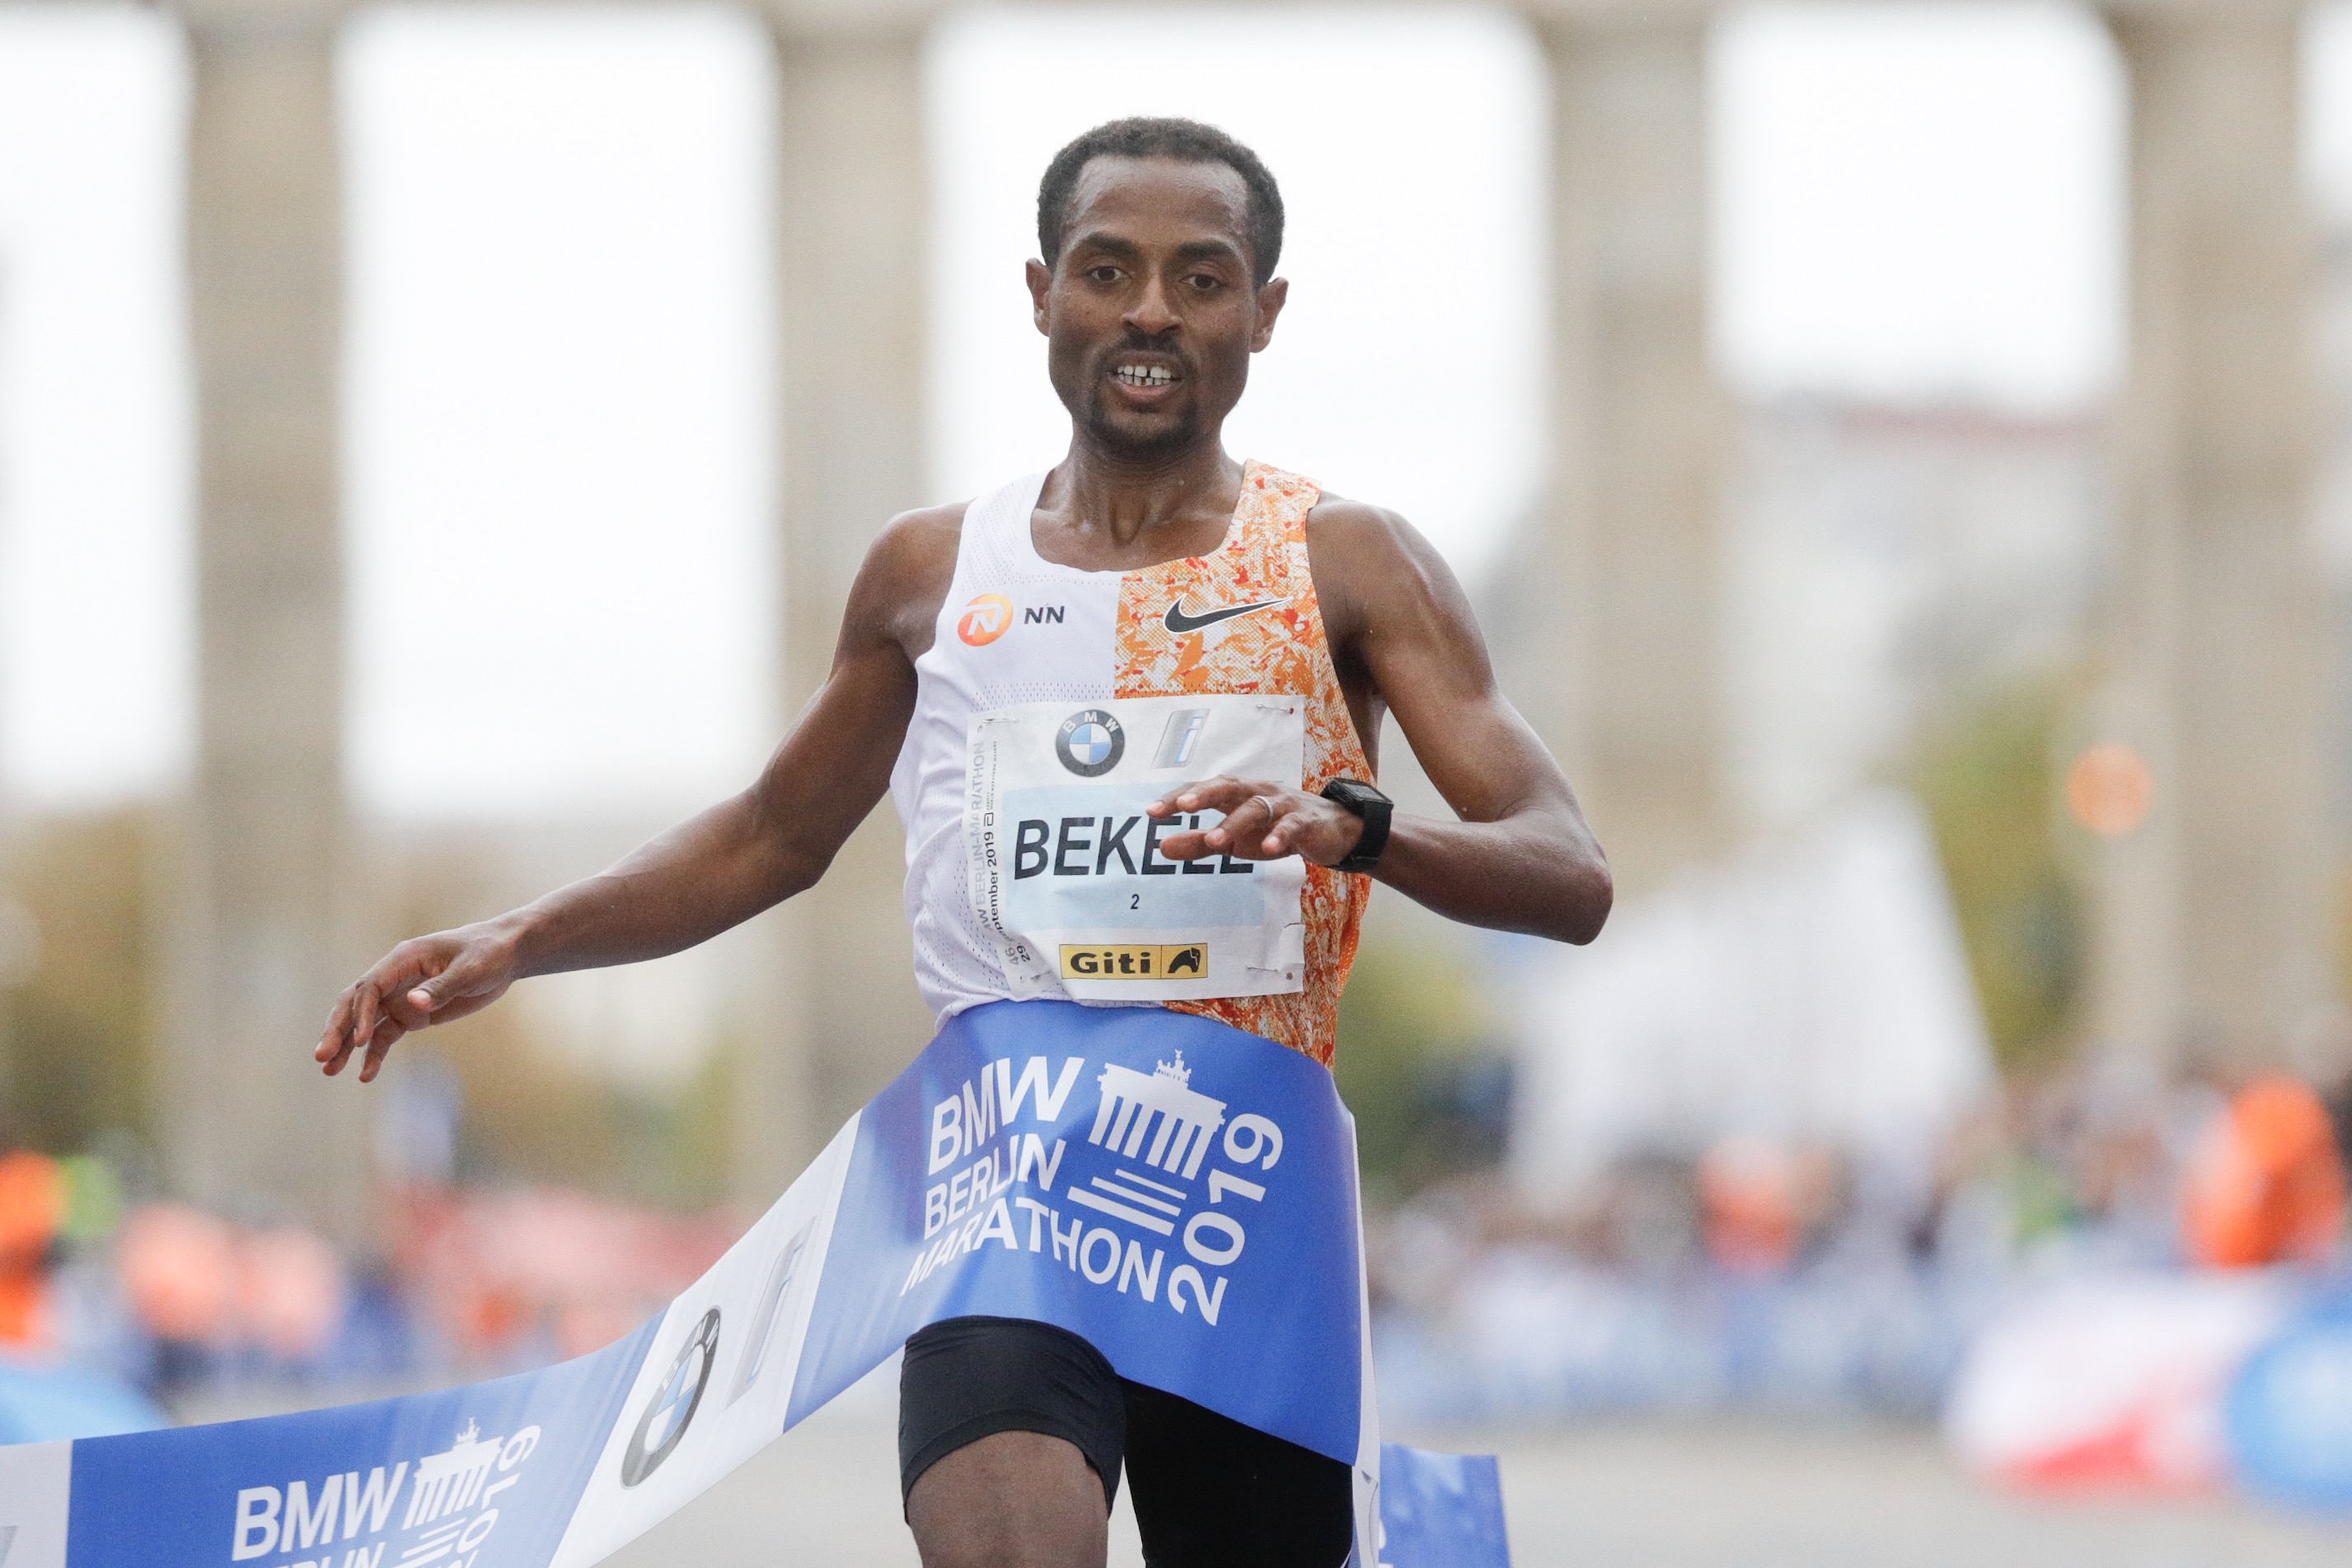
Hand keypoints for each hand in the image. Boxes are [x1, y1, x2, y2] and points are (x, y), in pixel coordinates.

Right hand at [315, 923, 521, 1082]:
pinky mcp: (412, 1014)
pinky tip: (365, 1076)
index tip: (362, 1042)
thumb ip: (442, 987)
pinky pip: (386, 1036)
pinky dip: (374, 1055)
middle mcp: (395, 977)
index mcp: (404, 959)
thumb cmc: (489, 954)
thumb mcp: (471, 969)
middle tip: (322, 1057)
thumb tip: (414, 1003)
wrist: (506, 955)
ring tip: (329, 1071)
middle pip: (355, 1004)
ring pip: (365, 1023)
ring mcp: (401, 996)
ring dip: (347, 1046)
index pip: (371, 987)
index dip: (362, 1014)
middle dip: (337, 1030)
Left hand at [1143, 777, 1365, 867]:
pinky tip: (1268, 849)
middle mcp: (1256, 792)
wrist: (1330, 831)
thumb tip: (1161, 847)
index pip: (1202, 790)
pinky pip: (1290, 826)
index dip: (1177, 798)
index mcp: (1236, 795)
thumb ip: (1199, 843)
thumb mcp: (1234, 841)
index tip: (1152, 812)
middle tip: (1181, 807)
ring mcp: (1282, 804)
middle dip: (1203, 795)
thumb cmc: (1274, 831)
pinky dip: (1279, 836)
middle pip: (1227, 787)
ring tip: (1216, 841)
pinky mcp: (1305, 821)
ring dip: (1235, 822)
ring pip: (1256, 807)